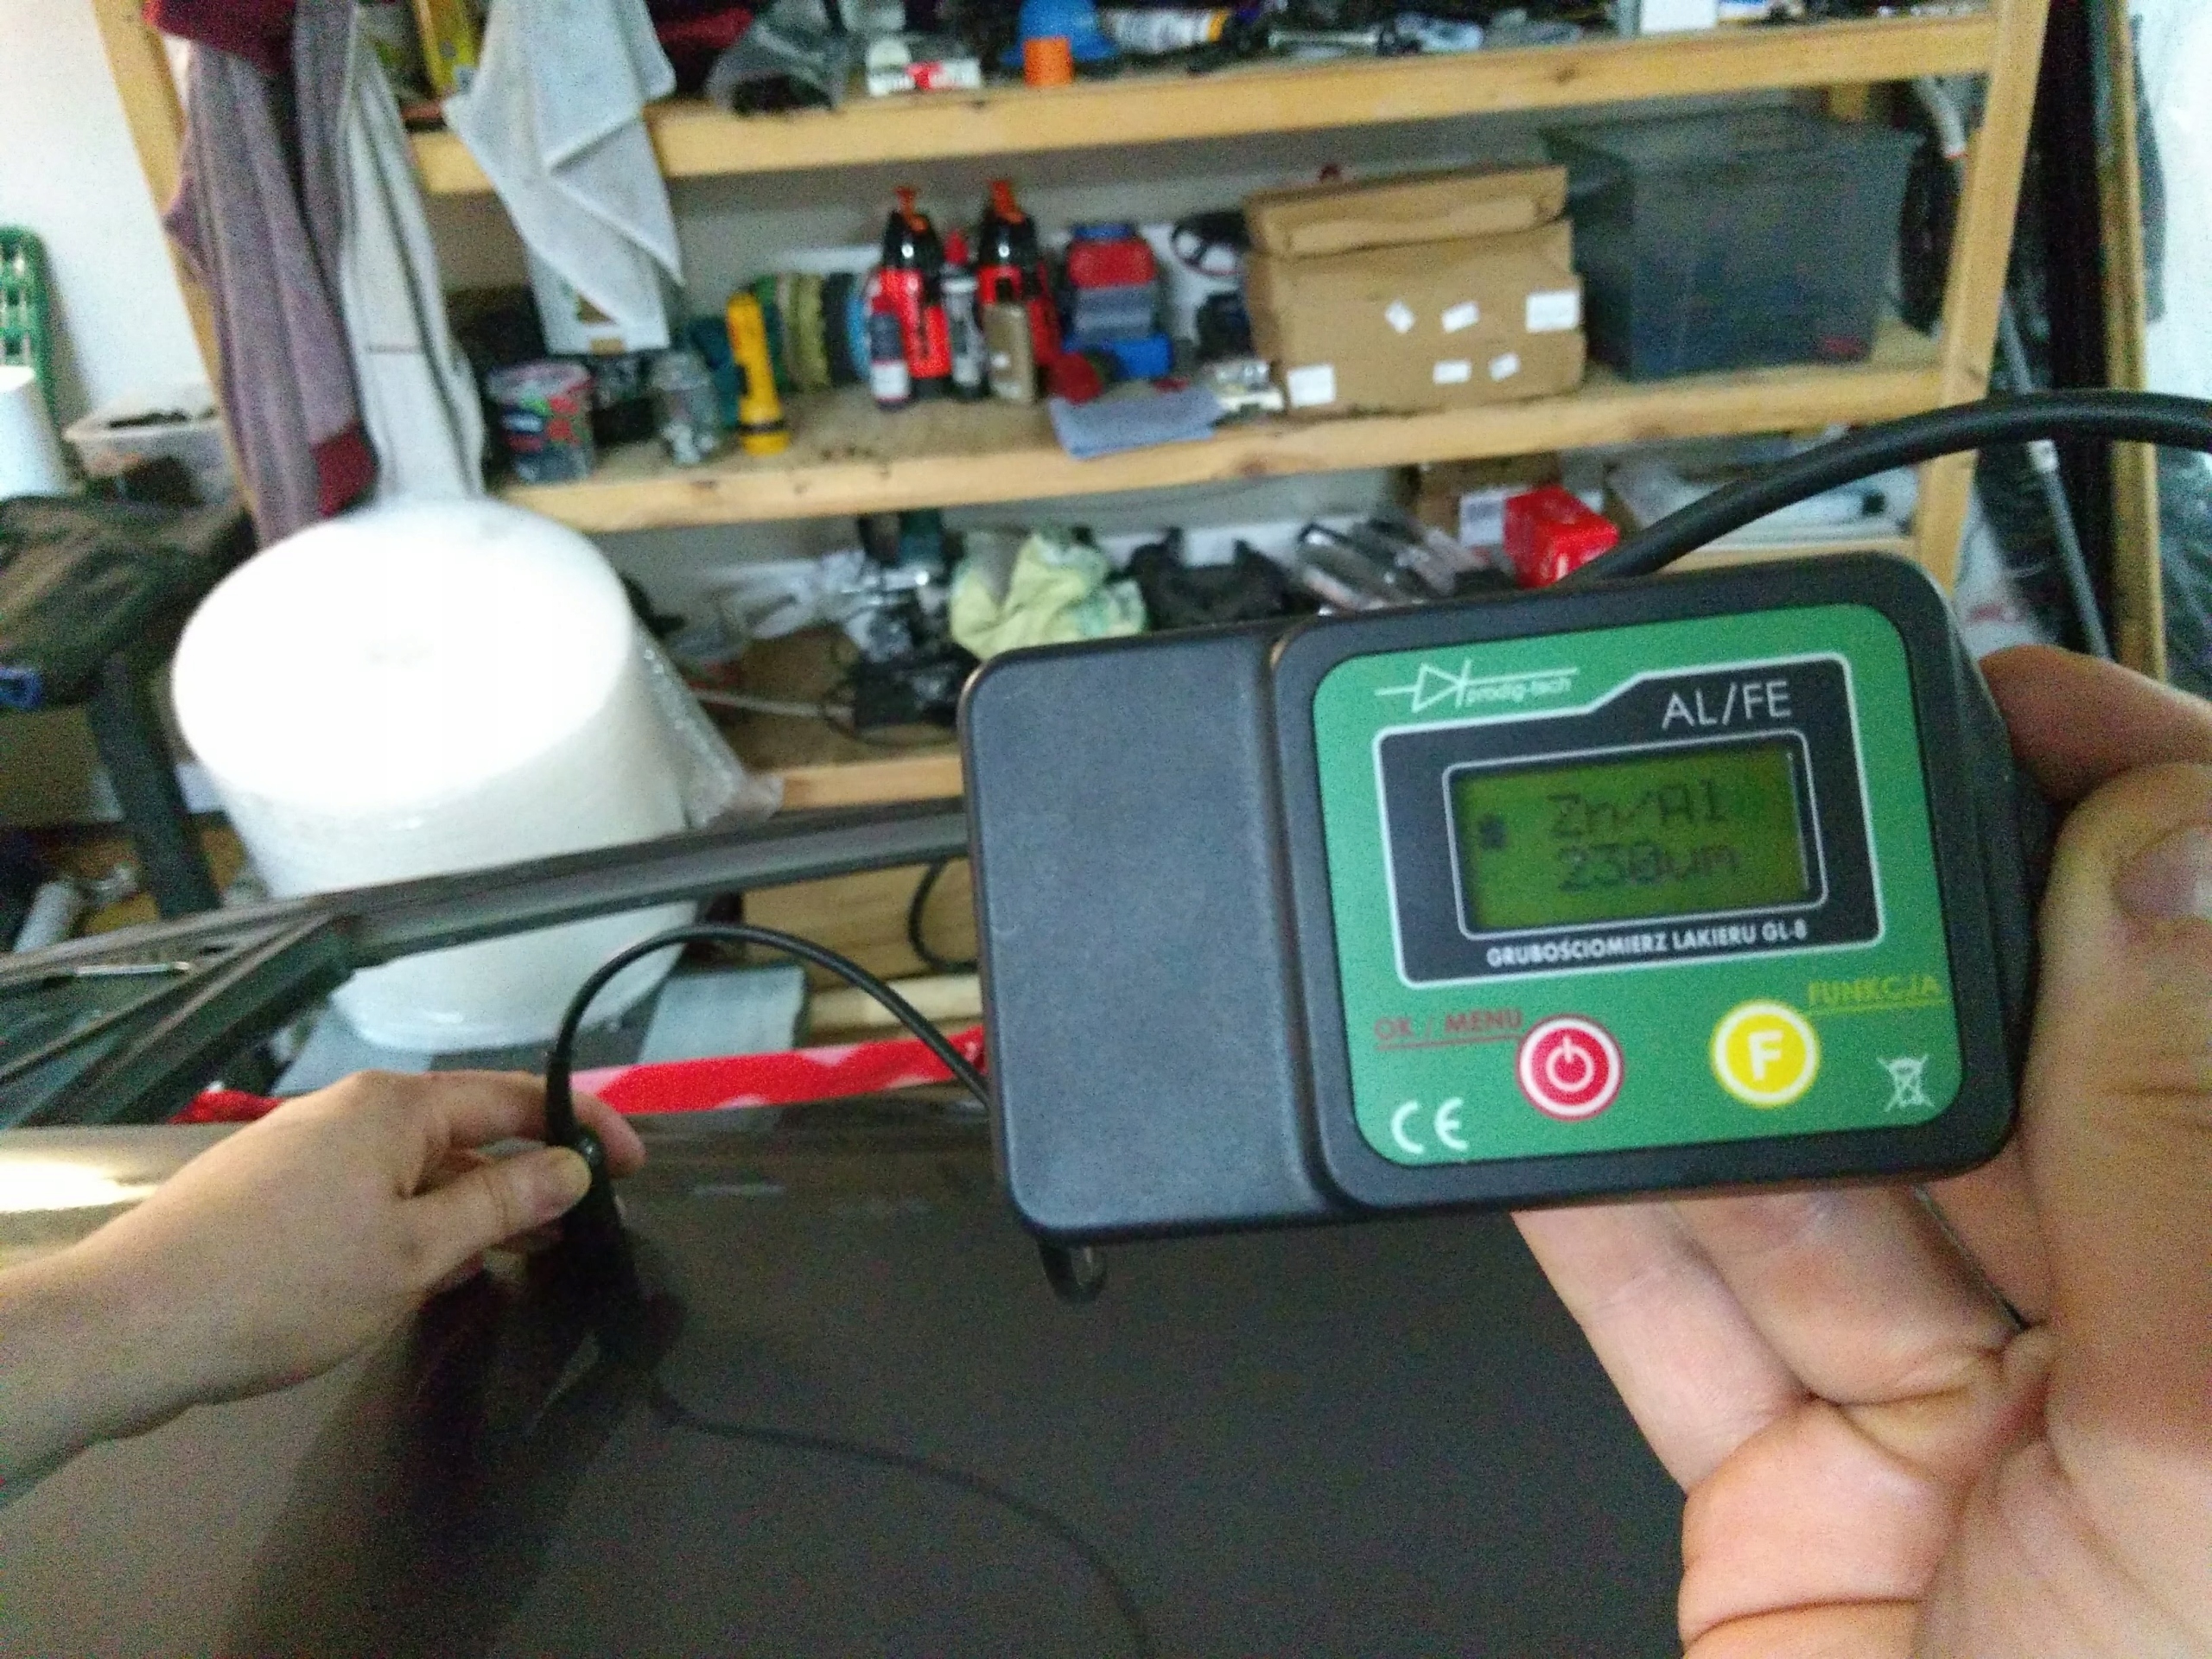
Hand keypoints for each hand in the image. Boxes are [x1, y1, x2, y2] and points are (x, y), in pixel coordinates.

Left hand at [0, 1070, 643, 1483]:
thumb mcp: (415, 1252)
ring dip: (476, 1208)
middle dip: (530, 1175)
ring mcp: (309, 1151)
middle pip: (468, 1130)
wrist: (132, 1325)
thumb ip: (501, 1206)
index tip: (634, 1170)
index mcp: (394, 1106)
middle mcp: (353, 1112)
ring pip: (420, 1169)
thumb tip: (571, 1168)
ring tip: (525, 1257)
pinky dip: (422, 1224)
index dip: (583, 1129)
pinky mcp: (277, 1196)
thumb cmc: (286, 1284)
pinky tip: (436, 1272)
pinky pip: (376, 1195)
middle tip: (584, 1227)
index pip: (516, 1097)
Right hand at [1517, 644, 2211, 1654]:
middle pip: (1997, 1056)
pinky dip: (1582, 1204)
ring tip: (1572, 951)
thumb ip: (2183, 1162)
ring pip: (1808, 1168)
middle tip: (1723, 825)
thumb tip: (2160, 860)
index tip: (1993, 693)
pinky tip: (1519, 1097)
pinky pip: (1680, 1307)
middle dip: (1847, 938)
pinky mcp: (1802, 1491)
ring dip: (1676, 1062)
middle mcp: (2162, 1340)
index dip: (2131, 803)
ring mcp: (1979, 1423)